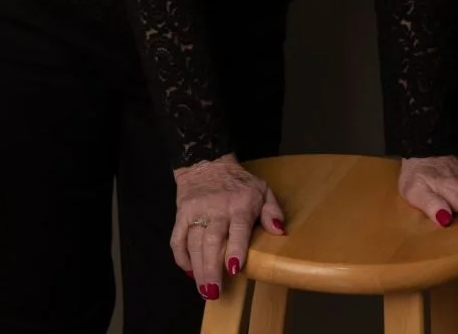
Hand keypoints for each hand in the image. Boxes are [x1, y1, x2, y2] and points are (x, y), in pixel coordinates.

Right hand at [171, 152, 286, 299]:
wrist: (208, 163)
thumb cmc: (239, 183)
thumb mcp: (262, 190)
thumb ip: (272, 211)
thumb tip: (279, 232)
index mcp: (240, 204)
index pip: (238, 229)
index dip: (235, 249)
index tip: (235, 268)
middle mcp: (217, 208)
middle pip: (212, 241)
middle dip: (212, 269)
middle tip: (213, 292)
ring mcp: (197, 211)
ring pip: (194, 243)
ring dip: (198, 268)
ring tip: (203, 290)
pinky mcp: (182, 213)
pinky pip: (178, 239)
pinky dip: (181, 258)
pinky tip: (189, 271)